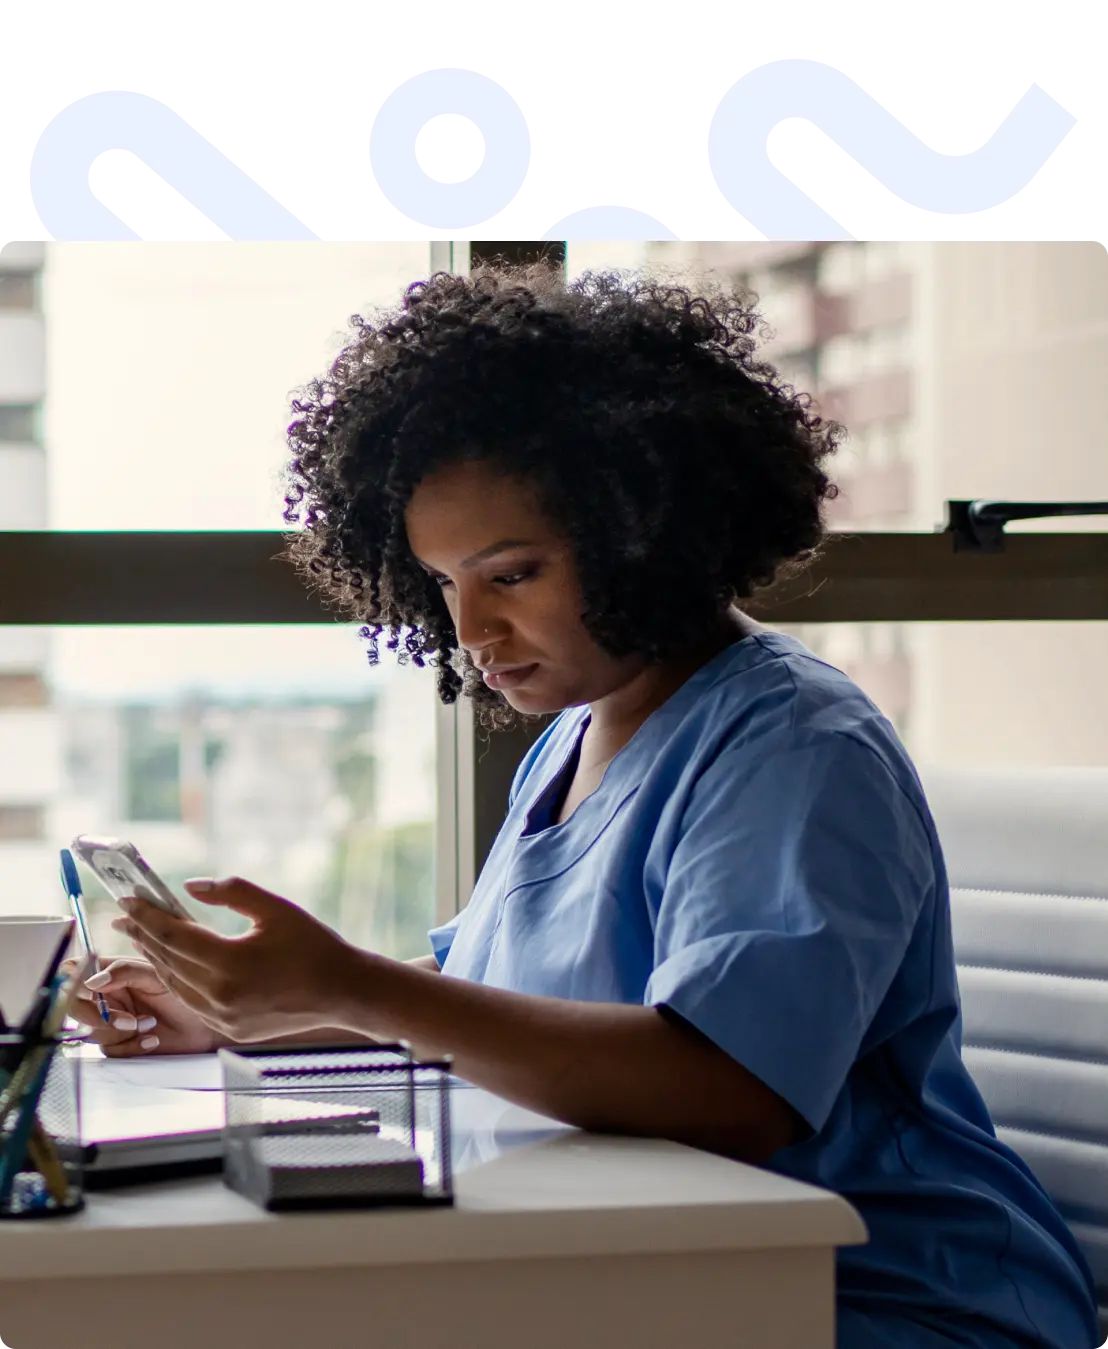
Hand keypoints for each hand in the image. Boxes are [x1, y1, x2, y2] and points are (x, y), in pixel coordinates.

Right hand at [59, 956, 219, 1056]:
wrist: (207, 1026)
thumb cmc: (187, 993)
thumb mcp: (158, 975)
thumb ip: (125, 971)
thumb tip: (93, 981)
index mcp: (112, 973)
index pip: (74, 972)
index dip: (73, 981)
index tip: (91, 990)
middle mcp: (107, 996)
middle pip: (73, 1006)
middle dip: (97, 1016)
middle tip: (128, 1019)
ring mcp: (111, 1021)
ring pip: (91, 1030)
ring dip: (120, 1032)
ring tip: (151, 1024)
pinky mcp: (119, 1044)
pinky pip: (109, 1050)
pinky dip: (131, 1046)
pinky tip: (153, 1038)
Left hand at [111, 876, 359, 1043]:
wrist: (342, 991)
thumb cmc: (314, 945)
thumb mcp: (276, 908)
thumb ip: (231, 892)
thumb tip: (190, 887)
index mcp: (231, 962)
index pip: (174, 936)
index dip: (148, 916)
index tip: (129, 900)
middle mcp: (221, 994)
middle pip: (169, 960)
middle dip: (144, 935)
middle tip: (124, 916)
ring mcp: (223, 1017)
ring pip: (175, 984)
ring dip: (156, 958)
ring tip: (141, 937)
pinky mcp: (229, 1030)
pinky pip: (192, 1002)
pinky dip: (177, 980)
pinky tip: (172, 965)